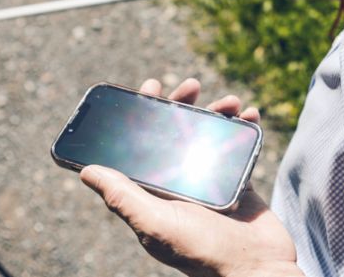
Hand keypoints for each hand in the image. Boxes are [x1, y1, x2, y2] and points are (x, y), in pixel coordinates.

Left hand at [80, 78, 302, 276]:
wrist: (257, 270)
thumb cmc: (204, 253)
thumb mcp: (157, 224)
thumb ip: (123, 198)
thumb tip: (86, 171)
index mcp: (154, 193)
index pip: (140, 147)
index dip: (142, 116)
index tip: (149, 88)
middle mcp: (179, 183)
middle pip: (175, 133)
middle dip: (182, 104)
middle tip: (190, 85)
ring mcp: (210, 180)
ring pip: (208, 135)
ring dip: (217, 112)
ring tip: (230, 102)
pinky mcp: (238, 181)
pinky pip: (237, 146)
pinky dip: (243, 127)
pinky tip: (249, 114)